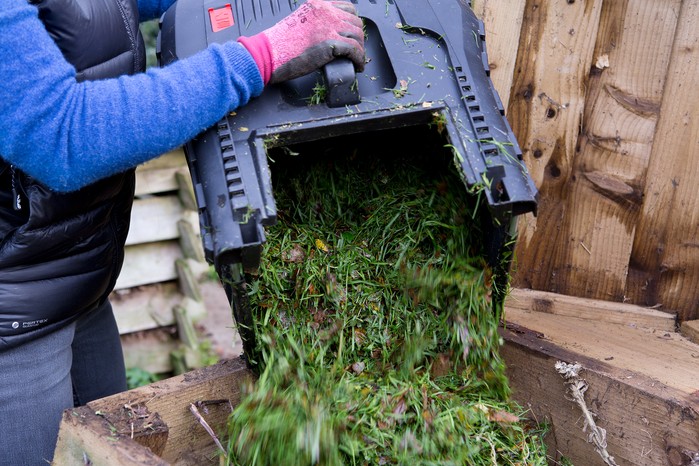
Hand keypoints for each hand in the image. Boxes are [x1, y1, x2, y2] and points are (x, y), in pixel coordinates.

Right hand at [238, 0, 364, 83]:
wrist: (270, 53)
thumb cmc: (281, 43)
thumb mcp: (300, 21)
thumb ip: (316, 22)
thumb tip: (331, 33)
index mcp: (319, 4)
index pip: (347, 7)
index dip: (353, 22)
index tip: (353, 34)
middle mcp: (326, 11)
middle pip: (355, 22)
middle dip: (358, 38)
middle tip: (356, 50)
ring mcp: (329, 26)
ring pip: (357, 36)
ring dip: (360, 49)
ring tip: (357, 60)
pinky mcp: (331, 42)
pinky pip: (355, 50)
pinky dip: (359, 59)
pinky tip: (358, 66)